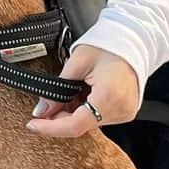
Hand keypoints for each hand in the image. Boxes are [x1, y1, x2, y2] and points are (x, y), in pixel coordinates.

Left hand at [25, 46, 139, 138]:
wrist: (133, 40)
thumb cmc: (109, 45)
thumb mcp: (77, 62)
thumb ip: (57, 89)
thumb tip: (42, 110)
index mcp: (109, 96)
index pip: (75, 125)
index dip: (51, 128)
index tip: (34, 125)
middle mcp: (120, 109)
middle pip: (81, 125)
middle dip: (61, 117)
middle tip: (49, 103)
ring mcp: (126, 112)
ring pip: (89, 122)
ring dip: (74, 113)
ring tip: (71, 92)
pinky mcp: (127, 111)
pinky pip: (100, 117)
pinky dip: (87, 109)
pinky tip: (83, 94)